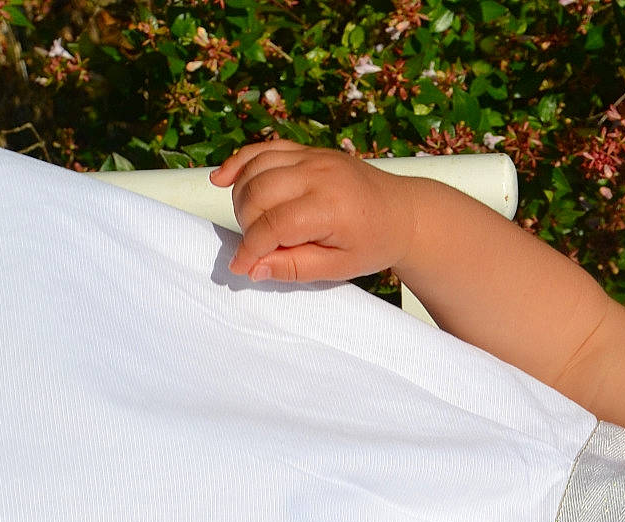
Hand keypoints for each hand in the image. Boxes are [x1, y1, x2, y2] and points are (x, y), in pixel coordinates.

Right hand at [208, 140, 416, 283]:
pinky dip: (240, 162)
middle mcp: (319, 174)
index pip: (273, 226)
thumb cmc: (374, 242)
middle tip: (256, 247)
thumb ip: (294, 267)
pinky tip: (222, 179)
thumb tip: (254, 268)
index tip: (240, 267)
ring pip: (255, 168)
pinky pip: (264, 149)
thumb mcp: (338, 268)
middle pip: (257, 193)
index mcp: (330, 207)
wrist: (403, 212)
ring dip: (240, 197)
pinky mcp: (307, 150)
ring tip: (250, 223)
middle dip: (245, 225)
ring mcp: (313, 157)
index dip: (250, 249)